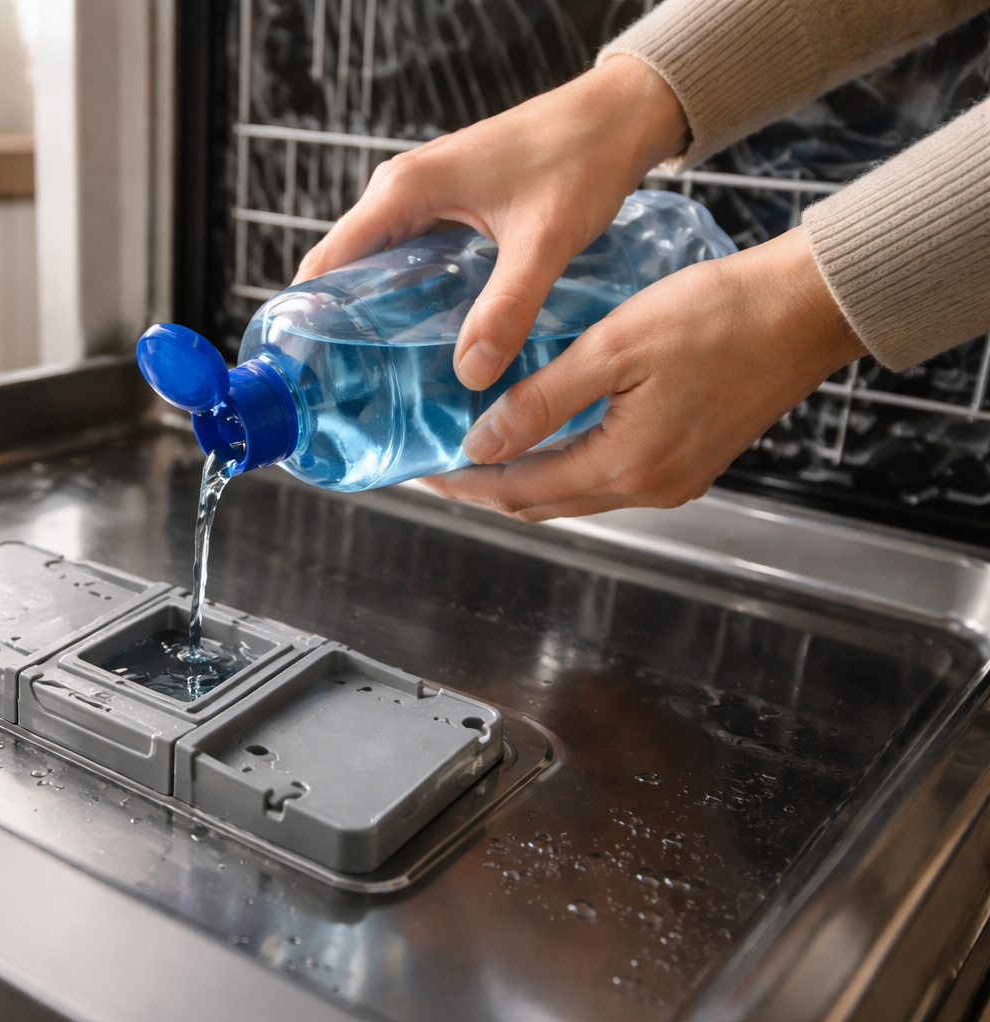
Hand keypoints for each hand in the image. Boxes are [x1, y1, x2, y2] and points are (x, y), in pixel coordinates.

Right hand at [293, 56, 688, 389]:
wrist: (619, 114)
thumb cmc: (583, 157)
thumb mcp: (545, 240)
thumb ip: (508, 306)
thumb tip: (471, 371)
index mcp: (404, 190)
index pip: (325, 263)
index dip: (307, 318)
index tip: (308, 372)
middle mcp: (400, 190)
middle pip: (343, 269)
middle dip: (339, 327)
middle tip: (350, 391)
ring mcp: (421, 197)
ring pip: (376, 265)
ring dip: (373, 314)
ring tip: (380, 376)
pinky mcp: (445, 205)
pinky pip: (406, 258)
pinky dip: (405, 295)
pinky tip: (426, 337)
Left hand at [420, 226, 867, 519]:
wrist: (805, 309)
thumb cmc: (719, 315)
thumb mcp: (613, 348)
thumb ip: (542, 401)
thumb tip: (482, 443)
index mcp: (628, 465)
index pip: (519, 493)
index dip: (465, 485)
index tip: (424, 472)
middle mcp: (652, 487)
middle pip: (544, 503)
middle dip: (487, 487)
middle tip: (440, 463)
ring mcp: (675, 479)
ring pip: (576, 492)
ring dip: (526, 476)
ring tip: (479, 448)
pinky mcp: (690, 461)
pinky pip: (609, 476)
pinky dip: (566, 462)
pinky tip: (544, 435)